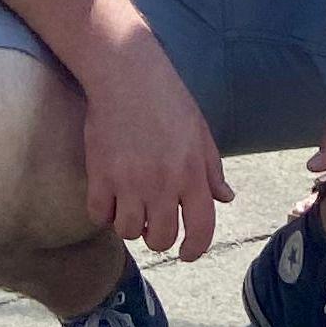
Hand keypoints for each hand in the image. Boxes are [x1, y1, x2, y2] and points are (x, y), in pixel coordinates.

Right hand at [82, 39, 233, 260]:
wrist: (126, 73)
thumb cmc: (167, 98)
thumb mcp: (199, 131)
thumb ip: (212, 170)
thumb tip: (226, 198)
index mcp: (192, 173)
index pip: (201, 228)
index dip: (195, 249)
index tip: (186, 254)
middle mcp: (162, 183)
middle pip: (161, 238)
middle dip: (158, 236)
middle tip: (152, 220)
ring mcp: (129, 182)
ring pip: (129, 232)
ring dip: (130, 223)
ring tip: (130, 203)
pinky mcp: (100, 176)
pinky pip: (99, 216)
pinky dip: (103, 211)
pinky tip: (108, 194)